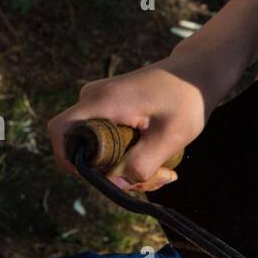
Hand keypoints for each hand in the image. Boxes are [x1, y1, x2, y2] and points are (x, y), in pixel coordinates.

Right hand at [46, 53, 222, 192]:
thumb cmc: (186, 99)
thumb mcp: (170, 137)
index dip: (68, 158)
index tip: (97, 176)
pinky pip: (111, 141)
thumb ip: (142, 164)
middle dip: (112, 173)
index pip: (60, 130)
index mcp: (102, 102)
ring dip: (128, 169)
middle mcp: (94, 100)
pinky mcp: (112, 109)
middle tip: (152, 179)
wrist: (197, 72)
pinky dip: (131, 157)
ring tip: (165, 172)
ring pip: (100, 149)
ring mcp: (102, 103)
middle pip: (83, 148)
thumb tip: (115, 185)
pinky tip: (160, 161)